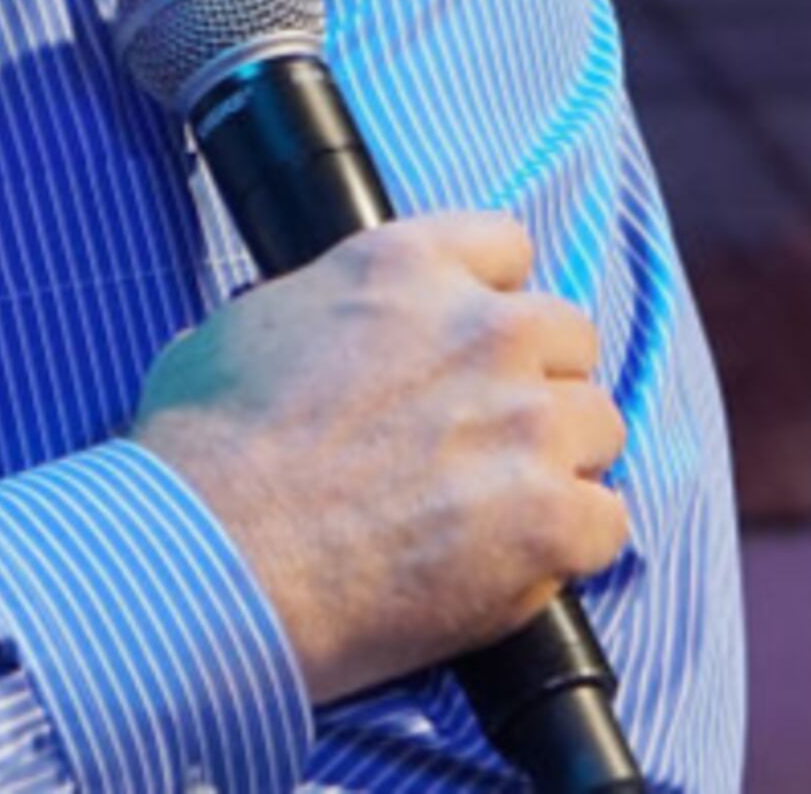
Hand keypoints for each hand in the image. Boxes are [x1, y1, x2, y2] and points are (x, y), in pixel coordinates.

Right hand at [125, 211, 628, 702]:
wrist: (214, 557)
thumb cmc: (203, 453)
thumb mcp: (242, 330)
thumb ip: (316, 314)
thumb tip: (312, 342)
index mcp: (404, 268)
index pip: (505, 245)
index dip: (489, 296)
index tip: (467, 340)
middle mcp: (483, 331)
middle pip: (568, 336)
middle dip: (534, 380)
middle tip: (479, 434)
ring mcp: (527, 424)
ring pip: (599, 425)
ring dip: (558, 461)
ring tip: (494, 507)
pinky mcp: (552, 519)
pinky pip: (606, 522)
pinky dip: (567, 546)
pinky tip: (511, 564)